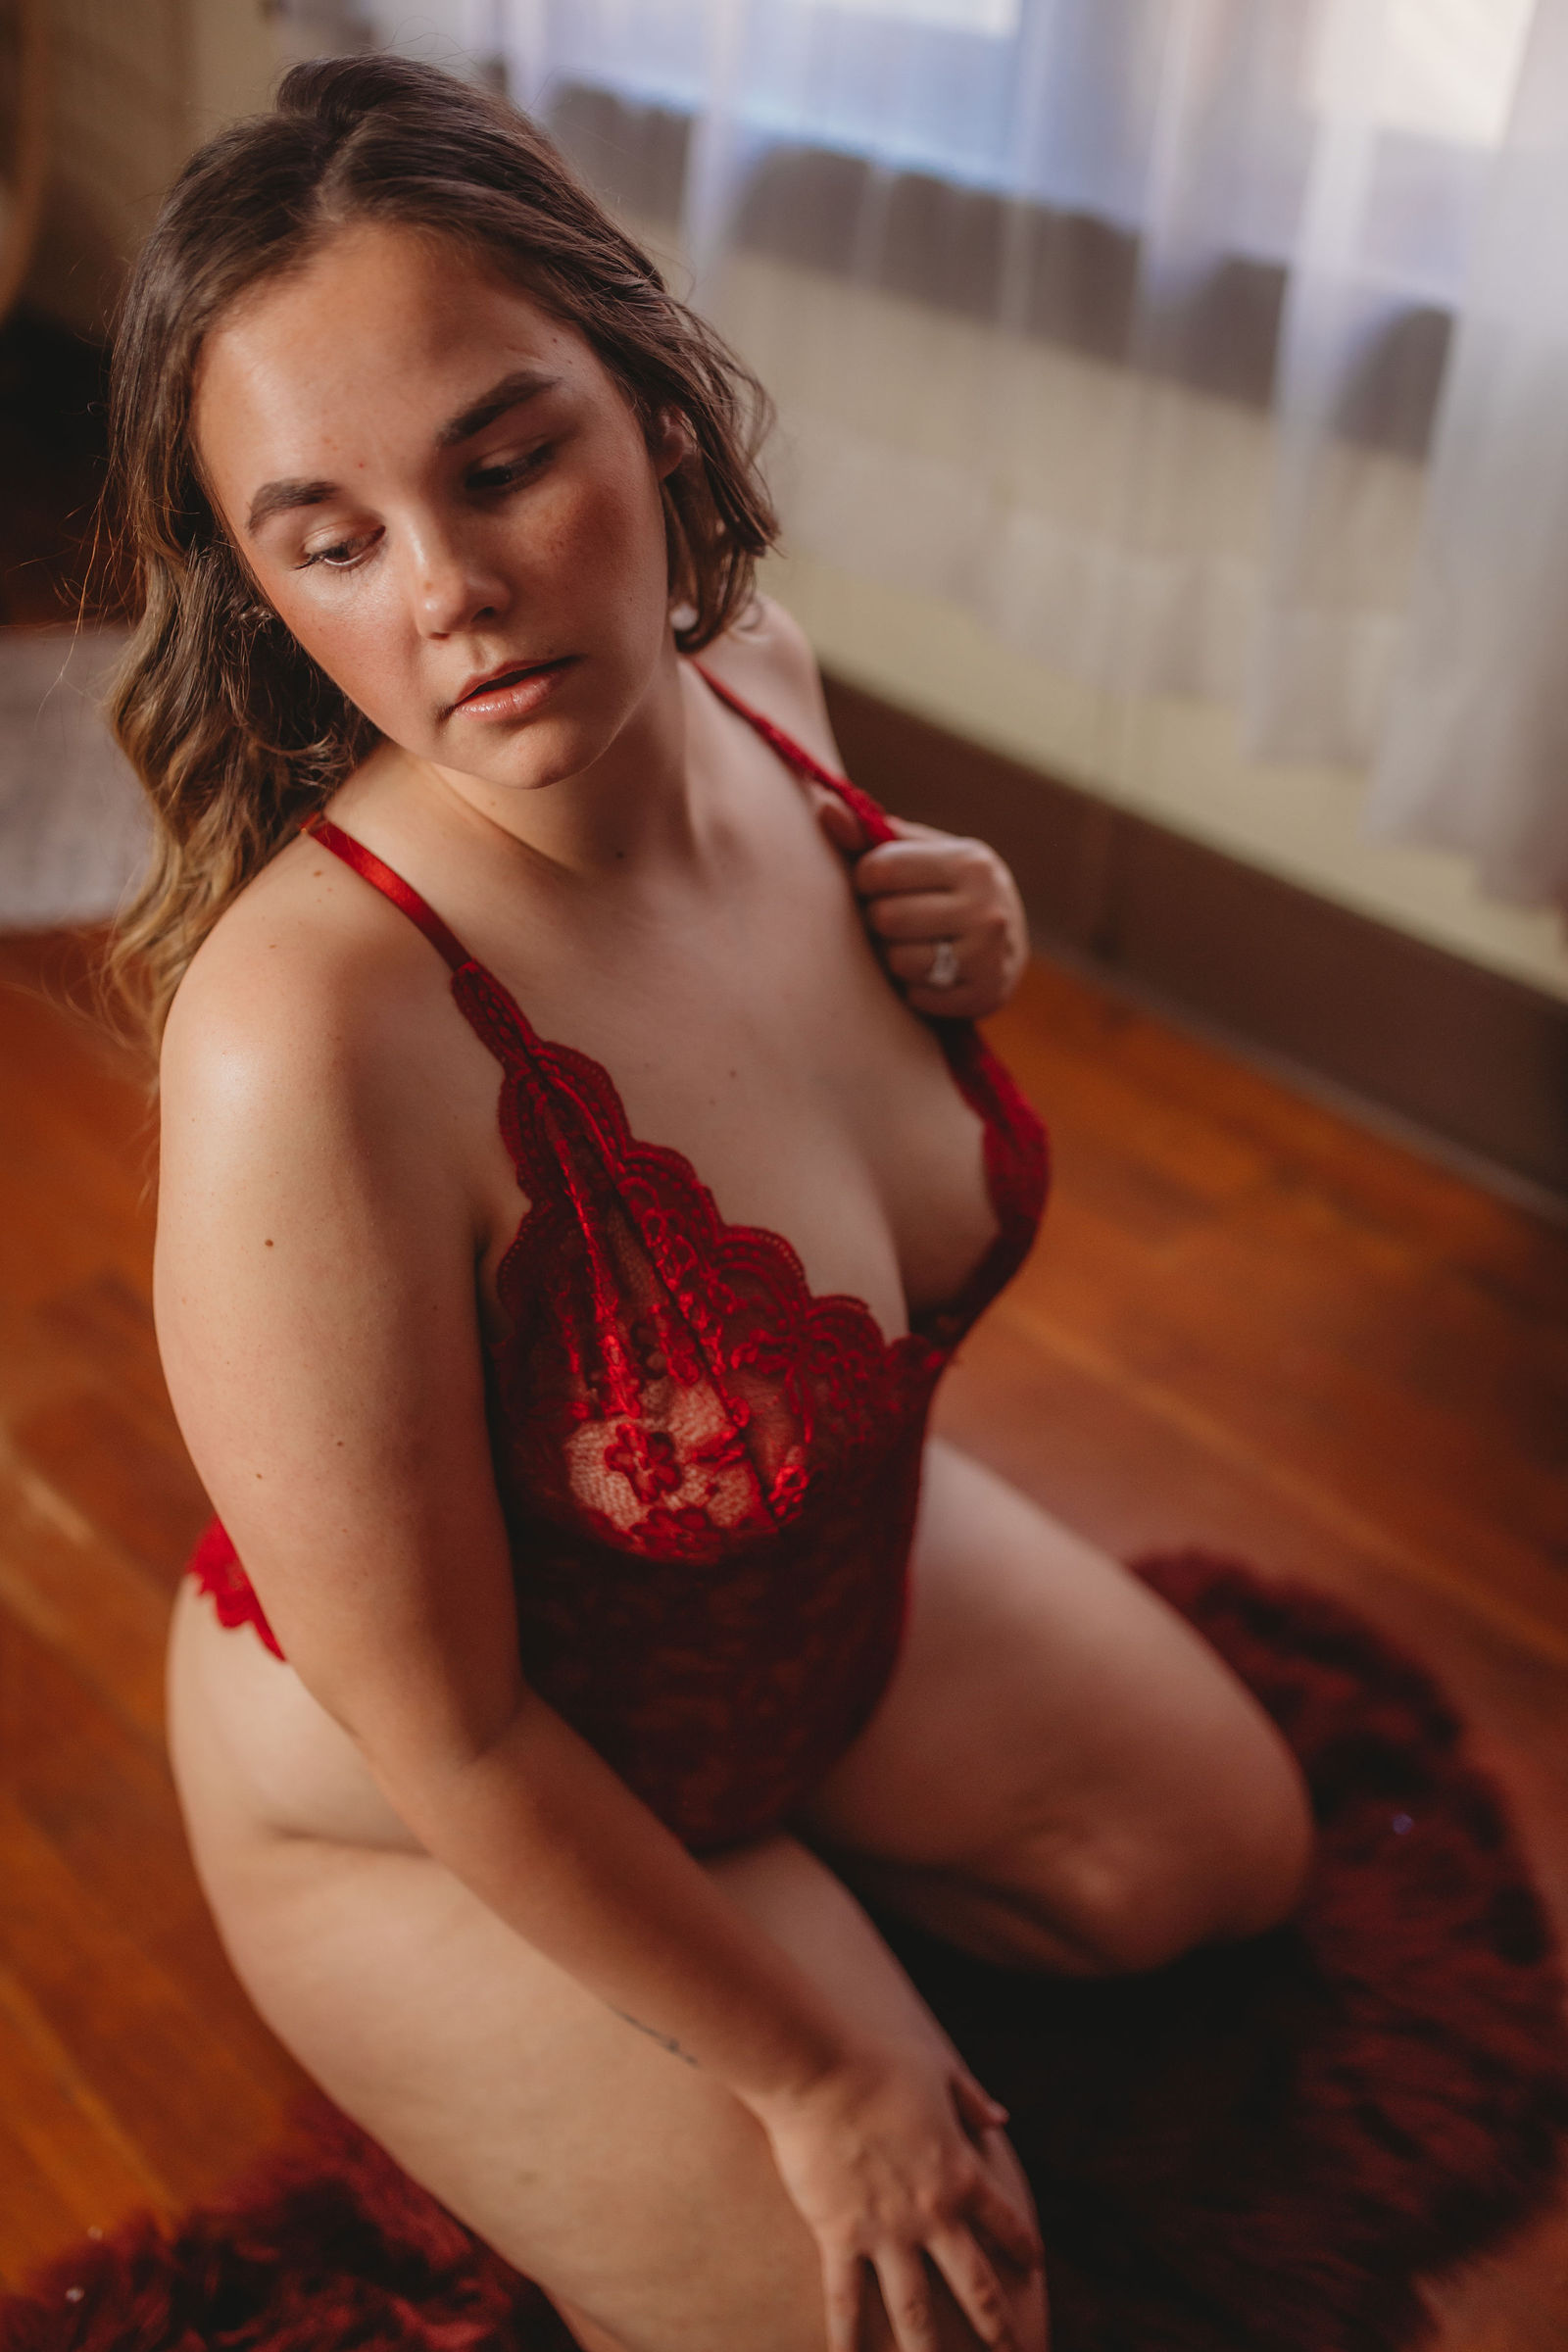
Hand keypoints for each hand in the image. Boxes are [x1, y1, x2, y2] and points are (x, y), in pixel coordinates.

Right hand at [753, 2039, 1043, 2351]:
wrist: (819, 2068)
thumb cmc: (879, 2061)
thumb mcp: (939, 2072)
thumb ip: (972, 2101)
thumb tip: (1002, 2116)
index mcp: (961, 2172)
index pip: (1004, 2221)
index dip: (1023, 2244)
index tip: (1037, 2267)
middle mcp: (932, 2214)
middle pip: (975, 2284)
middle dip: (997, 2325)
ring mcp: (887, 2232)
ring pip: (916, 2311)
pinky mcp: (841, 2236)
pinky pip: (846, 2300)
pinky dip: (847, 2338)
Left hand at [818, 799, 1027, 1020]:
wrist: (1006, 946)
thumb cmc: (944, 890)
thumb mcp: (917, 855)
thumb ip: (867, 835)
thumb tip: (824, 807)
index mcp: (970, 862)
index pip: (880, 870)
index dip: (866, 879)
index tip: (880, 883)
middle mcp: (986, 908)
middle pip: (886, 918)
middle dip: (879, 919)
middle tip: (897, 918)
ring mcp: (989, 957)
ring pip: (899, 961)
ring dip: (894, 956)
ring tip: (914, 944)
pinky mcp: (984, 997)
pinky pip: (917, 996)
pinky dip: (914, 987)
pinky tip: (932, 972)